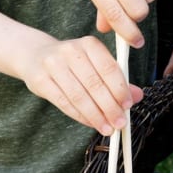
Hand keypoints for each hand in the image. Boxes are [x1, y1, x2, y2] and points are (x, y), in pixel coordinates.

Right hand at [21, 36, 143, 134]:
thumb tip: (137, 96)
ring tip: (107, 128)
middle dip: (110, 107)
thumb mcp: (96, 64)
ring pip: (78, 96)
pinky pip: (64, 103)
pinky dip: (80, 116)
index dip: (120, 89)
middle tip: (120, 123)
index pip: (109, 68)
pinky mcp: (40, 80)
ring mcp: (52, 65)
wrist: (36, 55)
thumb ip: (117, 79)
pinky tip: (91, 123)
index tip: (128, 105)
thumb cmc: (74, 62)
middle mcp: (70, 51)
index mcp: (89, 44)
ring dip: (96, 116)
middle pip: (94, 84)